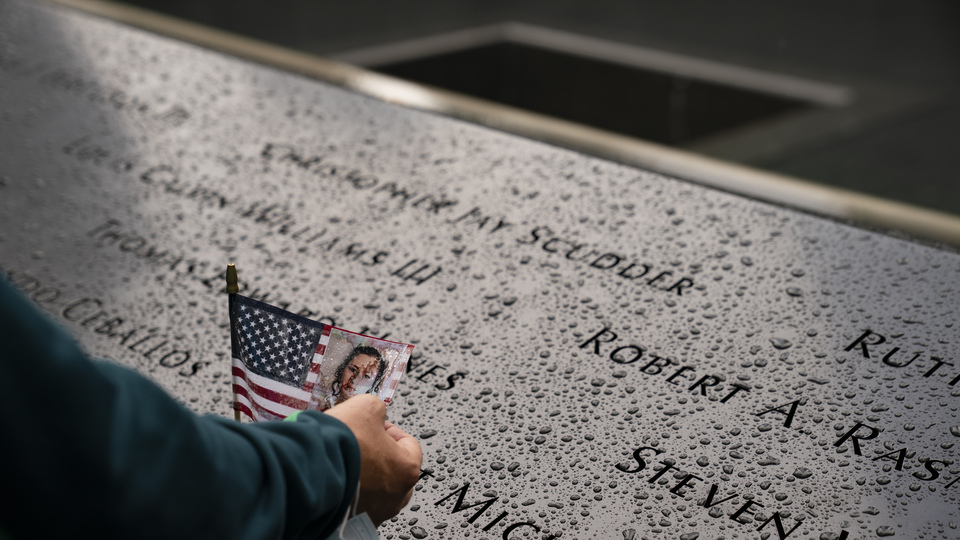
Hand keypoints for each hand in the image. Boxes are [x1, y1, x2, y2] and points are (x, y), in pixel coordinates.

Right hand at [326, 394, 422, 525]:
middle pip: (392, 469)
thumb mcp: (366, 407)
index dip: (389, 429)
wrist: (306, 470)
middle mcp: (396, 496)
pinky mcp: (353, 522)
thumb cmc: (341, 444)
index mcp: (407, 469)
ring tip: (343, 459)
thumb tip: (375, 413)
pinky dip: (348, 489)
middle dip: (377, 453)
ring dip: (362, 472)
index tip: (375, 424)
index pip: (408, 443)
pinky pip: (356, 502)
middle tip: (360, 441)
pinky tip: (335, 476)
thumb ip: (377, 409)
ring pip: (374, 488)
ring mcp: (375, 512)